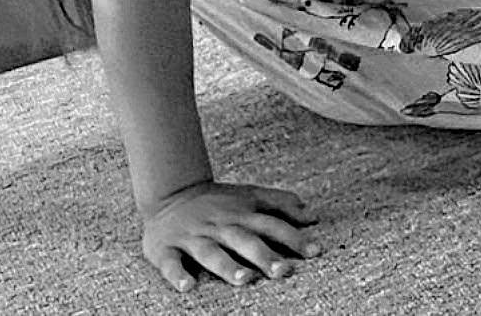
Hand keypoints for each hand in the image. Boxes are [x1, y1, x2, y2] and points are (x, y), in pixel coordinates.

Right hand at [141, 179, 318, 291]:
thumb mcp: (249, 195)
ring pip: (211, 252)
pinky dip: (178, 275)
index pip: (271, 224)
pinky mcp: (166, 249)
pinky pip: (171, 263)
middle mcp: (219, 225)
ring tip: (245, 279)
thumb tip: (312, 215)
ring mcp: (193, 237)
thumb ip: (280, 204)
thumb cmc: (217, 201)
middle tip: (284, 271)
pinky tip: (188, 286)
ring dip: (227, 266)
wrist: (169, 192)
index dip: (293, 237)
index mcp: (240, 213)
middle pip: (244, 240)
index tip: (314, 252)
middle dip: (264, 255)